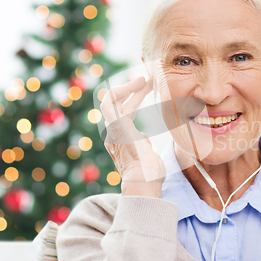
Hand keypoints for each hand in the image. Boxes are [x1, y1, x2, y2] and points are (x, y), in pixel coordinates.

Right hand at [100, 76, 165, 197]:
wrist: (143, 181)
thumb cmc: (150, 175)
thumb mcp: (148, 156)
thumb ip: (144, 145)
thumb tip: (144, 139)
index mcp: (121, 142)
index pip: (124, 116)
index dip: (134, 102)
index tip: (146, 95)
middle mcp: (113, 135)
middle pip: (120, 107)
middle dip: (133, 93)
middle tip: (148, 81)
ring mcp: (112, 130)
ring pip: (114, 102)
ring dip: (129, 89)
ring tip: (145, 79)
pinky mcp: (114, 125)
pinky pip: (109, 101)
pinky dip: (120, 90)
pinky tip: (137, 84)